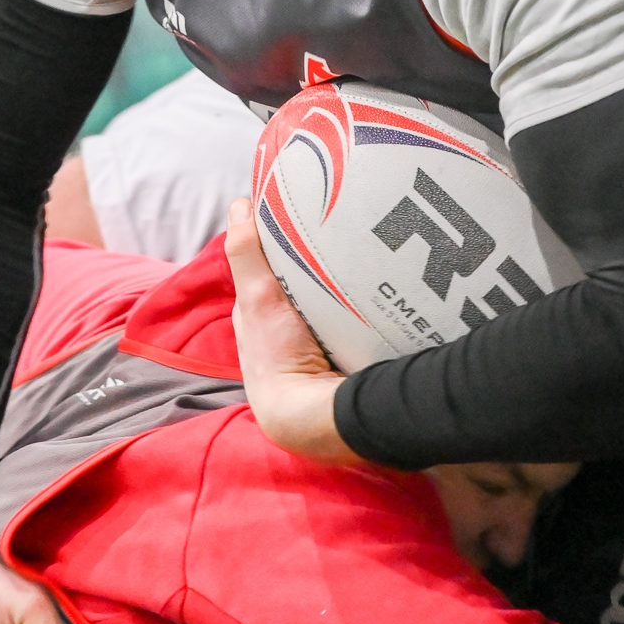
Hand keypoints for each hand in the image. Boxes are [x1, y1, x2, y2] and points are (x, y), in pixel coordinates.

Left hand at [225, 199, 361, 463]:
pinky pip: (358, 320)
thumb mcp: (257, 298)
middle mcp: (286, 329)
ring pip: (333, 299)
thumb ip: (247, 254)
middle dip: (322, 258)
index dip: (285, 239)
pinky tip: (383, 291)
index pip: (272, 264)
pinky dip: (367, 305)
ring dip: (349, 282)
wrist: (317, 419)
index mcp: (261, 314)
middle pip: (305, 280)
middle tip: (349, 227)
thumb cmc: (279, 361)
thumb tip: (240, 204)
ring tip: (373, 253)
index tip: (309, 209)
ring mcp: (318, 345)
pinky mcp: (347, 356)